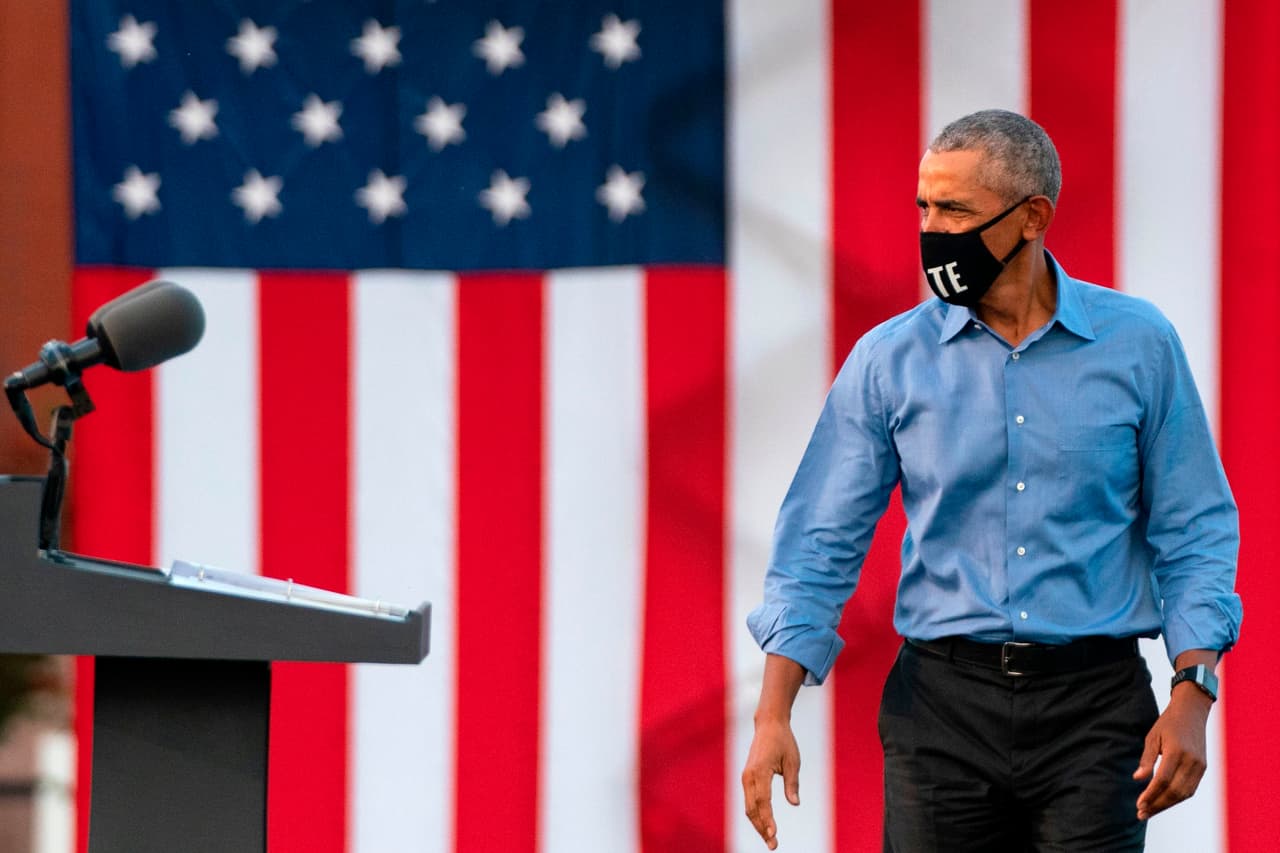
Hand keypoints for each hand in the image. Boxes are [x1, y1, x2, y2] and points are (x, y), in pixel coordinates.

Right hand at [741, 717, 800, 849]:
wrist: (769, 724)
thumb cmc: (783, 741)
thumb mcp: (792, 761)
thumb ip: (792, 783)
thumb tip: (795, 804)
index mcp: (759, 771)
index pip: (763, 801)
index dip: (768, 819)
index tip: (773, 834)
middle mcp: (748, 776)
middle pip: (752, 809)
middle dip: (762, 828)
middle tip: (773, 845)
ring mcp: (745, 777)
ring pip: (749, 807)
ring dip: (758, 824)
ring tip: (770, 839)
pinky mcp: (747, 778)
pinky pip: (749, 801)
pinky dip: (756, 815)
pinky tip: (765, 825)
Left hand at [1133, 684, 1211, 819]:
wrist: (1192, 713)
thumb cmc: (1168, 723)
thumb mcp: (1152, 736)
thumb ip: (1146, 759)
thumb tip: (1138, 779)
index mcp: (1177, 751)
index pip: (1163, 780)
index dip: (1151, 795)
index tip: (1139, 805)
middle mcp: (1191, 761)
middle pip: (1174, 791)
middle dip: (1157, 805)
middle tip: (1141, 814)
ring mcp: (1200, 766)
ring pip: (1184, 793)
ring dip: (1166, 805)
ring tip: (1150, 811)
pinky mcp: (1203, 768)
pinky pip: (1190, 789)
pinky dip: (1177, 798)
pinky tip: (1163, 802)